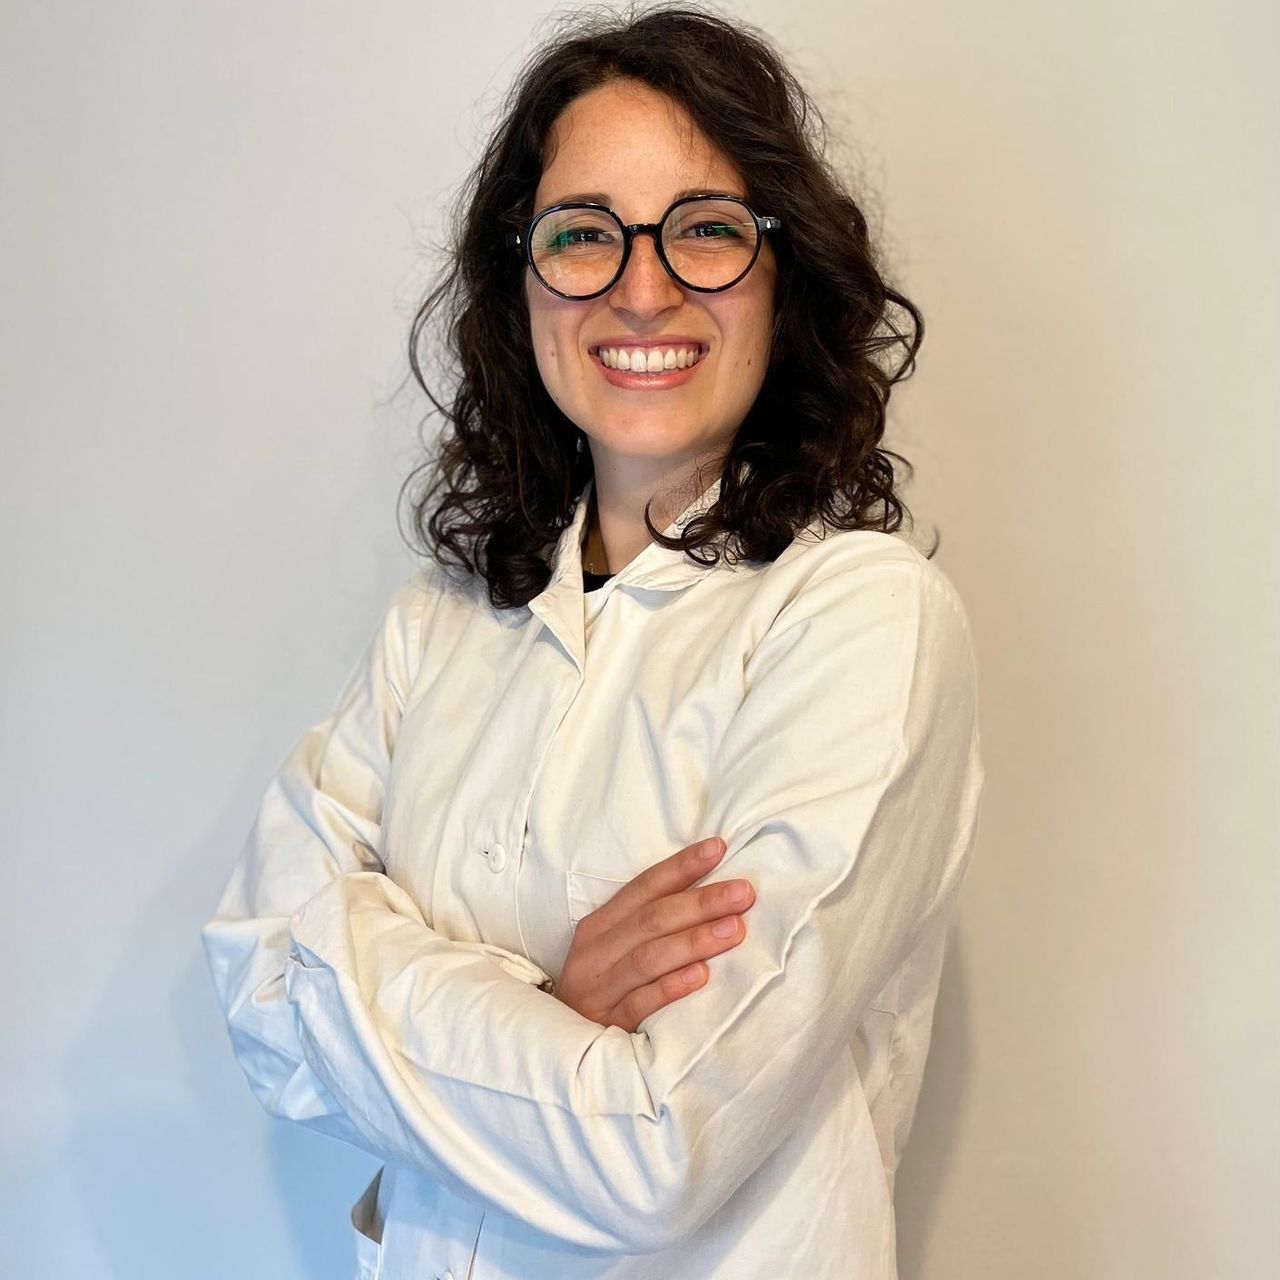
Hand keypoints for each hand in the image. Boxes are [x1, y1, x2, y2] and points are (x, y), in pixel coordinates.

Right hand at [554, 837, 755, 1031]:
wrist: (559, 1046)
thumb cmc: (602, 987)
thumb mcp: (614, 948)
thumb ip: (650, 923)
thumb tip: (711, 894)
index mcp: (600, 925)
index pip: (645, 886)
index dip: (681, 866)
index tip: (719, 848)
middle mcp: (597, 952)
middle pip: (652, 919)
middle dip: (700, 902)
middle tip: (743, 893)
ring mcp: (600, 989)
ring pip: (649, 958)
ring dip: (693, 941)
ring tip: (734, 929)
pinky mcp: (607, 1026)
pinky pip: (642, 1004)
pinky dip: (672, 987)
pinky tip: (701, 976)